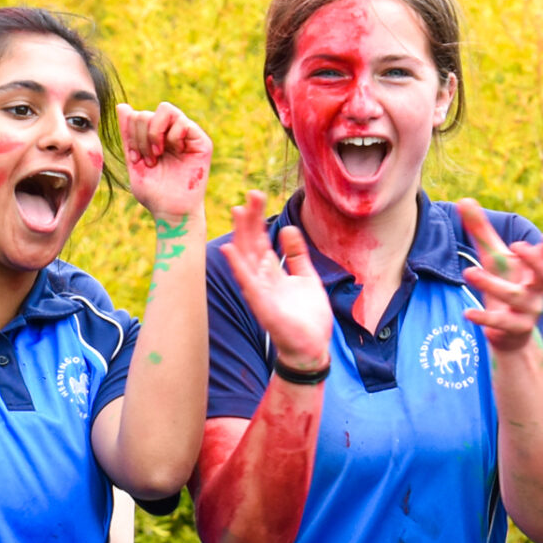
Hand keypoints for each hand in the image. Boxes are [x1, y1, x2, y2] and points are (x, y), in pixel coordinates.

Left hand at [121, 101, 211, 224]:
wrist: (171, 211)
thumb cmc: (154, 192)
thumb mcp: (134, 161)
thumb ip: (128, 134)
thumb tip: (122, 106)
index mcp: (155, 137)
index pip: (138, 116)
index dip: (132, 134)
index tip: (135, 158)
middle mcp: (170, 133)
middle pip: (148, 112)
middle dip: (141, 136)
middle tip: (149, 159)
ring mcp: (186, 136)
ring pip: (165, 109)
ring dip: (155, 133)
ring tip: (158, 154)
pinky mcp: (201, 142)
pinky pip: (183, 121)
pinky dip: (173, 136)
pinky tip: (175, 152)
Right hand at [225, 190, 335, 374]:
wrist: (313, 348)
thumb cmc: (307, 317)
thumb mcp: (306, 277)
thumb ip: (296, 254)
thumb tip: (289, 228)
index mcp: (271, 272)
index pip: (260, 239)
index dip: (257, 218)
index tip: (256, 195)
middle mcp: (262, 279)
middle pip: (251, 243)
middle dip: (250, 219)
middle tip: (250, 194)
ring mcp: (260, 292)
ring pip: (246, 258)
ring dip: (241, 234)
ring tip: (238, 211)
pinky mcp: (262, 306)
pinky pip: (248, 283)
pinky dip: (239, 266)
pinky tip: (230, 249)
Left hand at [455, 198, 542, 355]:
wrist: (510, 334)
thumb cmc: (505, 285)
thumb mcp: (494, 259)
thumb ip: (481, 232)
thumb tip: (464, 200)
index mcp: (535, 270)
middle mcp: (538, 290)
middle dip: (533, 260)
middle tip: (517, 245)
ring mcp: (529, 311)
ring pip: (514, 296)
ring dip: (492, 284)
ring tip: (469, 272)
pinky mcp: (515, 330)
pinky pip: (501, 324)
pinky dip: (485, 318)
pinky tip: (468, 313)